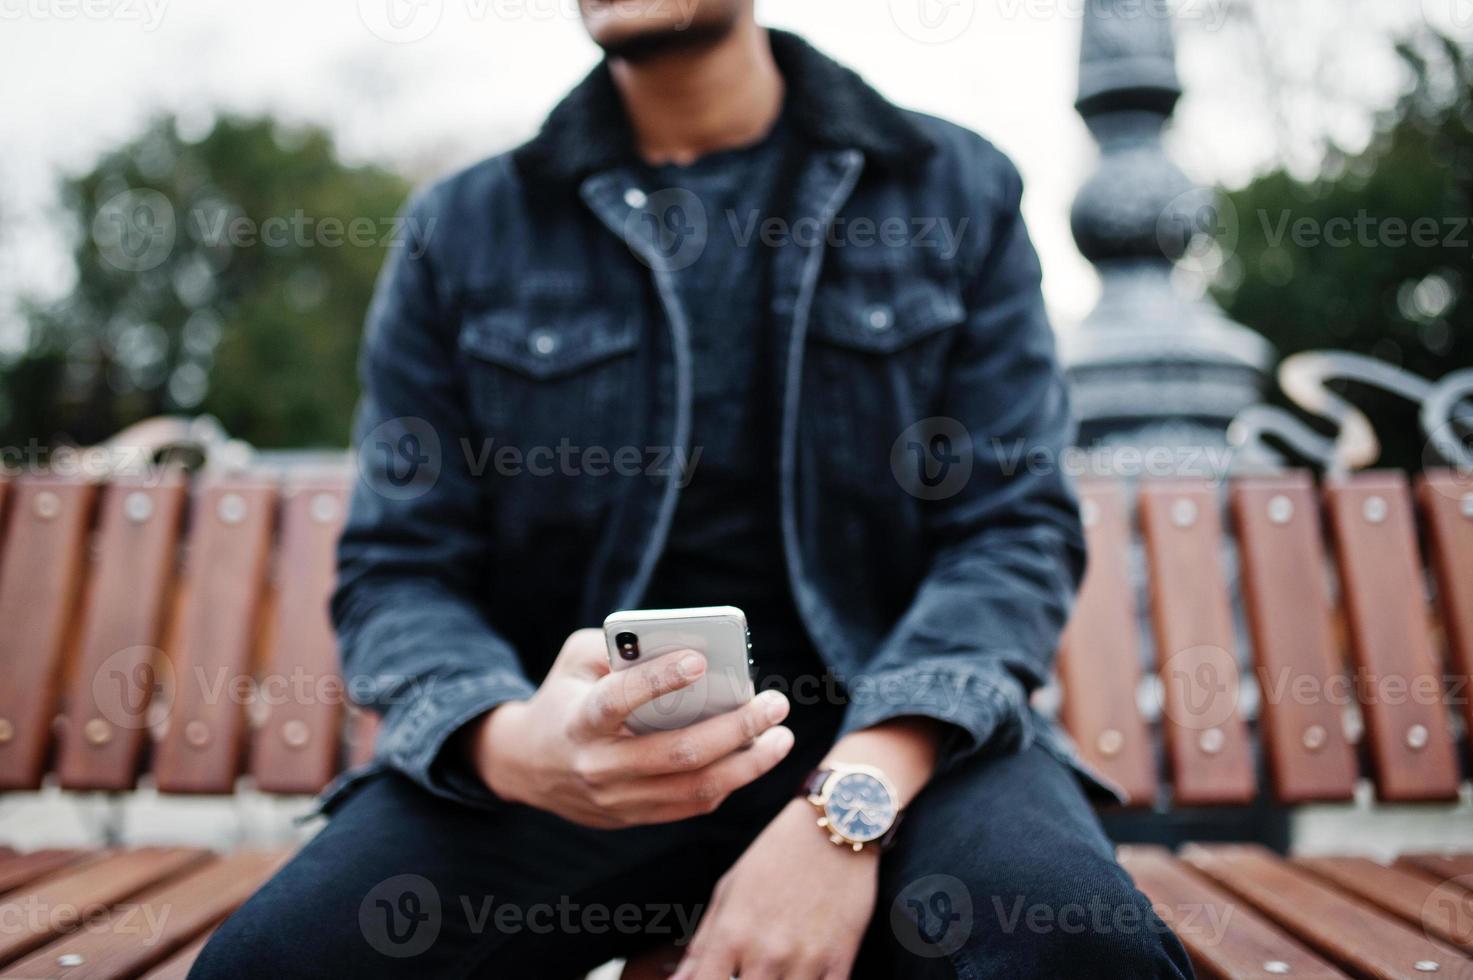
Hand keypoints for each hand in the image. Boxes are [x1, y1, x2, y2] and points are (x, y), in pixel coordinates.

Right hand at [466, 628, 793, 827]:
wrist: (529, 763)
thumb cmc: (568, 694)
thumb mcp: (577, 658)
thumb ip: (621, 646)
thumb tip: (686, 646)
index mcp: (579, 719)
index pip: (619, 701)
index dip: (659, 679)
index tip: (700, 658)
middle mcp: (598, 765)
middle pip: (678, 752)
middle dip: (736, 727)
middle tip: (776, 703)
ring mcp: (618, 799)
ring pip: (695, 788)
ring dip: (748, 764)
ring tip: (781, 737)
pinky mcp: (633, 817)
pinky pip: (692, 805)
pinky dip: (729, 782)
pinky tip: (753, 757)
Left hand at [674, 799, 877, 978]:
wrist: (832, 827)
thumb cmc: (776, 854)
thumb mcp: (728, 890)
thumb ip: (702, 942)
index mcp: (732, 934)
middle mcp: (766, 952)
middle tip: (745, 970)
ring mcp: (806, 959)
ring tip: (771, 972)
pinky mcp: (840, 959)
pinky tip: (801, 974)